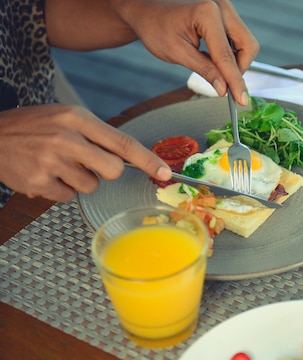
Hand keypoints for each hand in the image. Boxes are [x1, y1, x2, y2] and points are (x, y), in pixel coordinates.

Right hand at [0, 104, 170, 201]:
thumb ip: (98, 135)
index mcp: (77, 118)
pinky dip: (60, 189)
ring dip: (80, 180)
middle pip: (113, 171)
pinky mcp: (38, 183)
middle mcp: (66, 138)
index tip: (165, 173)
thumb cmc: (35, 127)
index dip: (147, 160)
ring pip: (90, 186)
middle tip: (87, 162)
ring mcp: (51, 162)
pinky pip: (67, 196)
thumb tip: (134, 159)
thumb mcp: (67, 117)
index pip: (123, 143)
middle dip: (106, 172)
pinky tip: (45, 174)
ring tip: (58, 164)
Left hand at [115, 0, 258, 105]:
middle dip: (239, 68)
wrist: (147, 9)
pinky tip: (215, 58)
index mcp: (207, 13)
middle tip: (226, 84)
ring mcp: (225, 8)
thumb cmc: (155, 26)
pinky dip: (231, 52)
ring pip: (245, 42)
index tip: (241, 99)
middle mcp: (221, 7)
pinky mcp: (225, 14)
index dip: (235, 81)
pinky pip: (238, 37)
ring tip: (215, 69)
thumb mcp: (177, 53)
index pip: (227, 55)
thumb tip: (223, 88)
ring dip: (236, 60)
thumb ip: (204, 70)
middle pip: (247, 45)